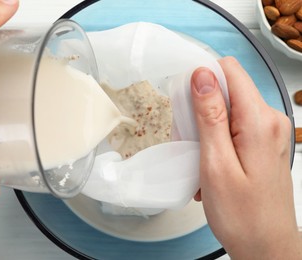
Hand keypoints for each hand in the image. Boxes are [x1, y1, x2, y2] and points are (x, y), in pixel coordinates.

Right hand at [191, 57, 301, 258]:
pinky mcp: (263, 142)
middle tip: (189, 143)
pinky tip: (209, 164)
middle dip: (200, 109)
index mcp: (258, 121)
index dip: (201, 79)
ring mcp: (268, 132)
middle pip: (226, 90)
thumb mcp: (216, 164)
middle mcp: (269, 120)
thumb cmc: (242, 215)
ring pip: (226, 109)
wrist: (266, 246)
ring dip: (205, 128)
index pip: (229, 70)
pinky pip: (233, 126)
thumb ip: (210, 116)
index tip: (185, 103)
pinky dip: (215, 139)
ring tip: (199, 160)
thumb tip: (202, 75)